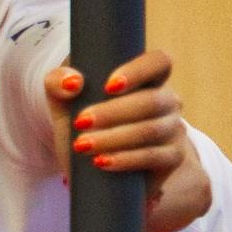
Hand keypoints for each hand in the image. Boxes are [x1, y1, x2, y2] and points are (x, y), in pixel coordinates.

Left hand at [44, 50, 209, 231]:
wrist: (89, 169)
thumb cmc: (81, 125)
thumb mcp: (63, 104)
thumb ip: (58, 83)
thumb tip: (73, 82)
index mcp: (146, 78)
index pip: (159, 62)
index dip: (138, 71)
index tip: (108, 86)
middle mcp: (166, 100)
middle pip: (151, 101)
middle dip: (113, 112)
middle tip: (81, 122)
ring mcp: (173, 129)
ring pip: (151, 130)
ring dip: (114, 138)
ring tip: (82, 144)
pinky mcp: (172, 157)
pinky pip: (154, 156)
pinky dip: (125, 159)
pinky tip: (101, 162)